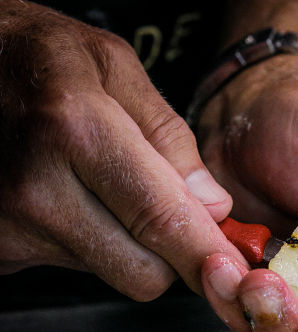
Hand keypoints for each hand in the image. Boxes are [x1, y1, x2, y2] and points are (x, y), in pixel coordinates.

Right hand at [0, 2, 245, 297]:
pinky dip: (91, 244)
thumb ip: (170, 137)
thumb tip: (213, 206)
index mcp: (74, 129)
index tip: (239, 273)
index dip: (209, 255)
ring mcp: (10, 227)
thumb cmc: (33, 55)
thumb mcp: (112, 65)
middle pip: (144, 272)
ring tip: (105, 188)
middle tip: (169, 212)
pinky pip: (74, 267)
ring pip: (113, 273)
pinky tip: (73, 200)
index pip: (161, 220)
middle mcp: (35, 188)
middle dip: (172, 252)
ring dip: (130, 245)